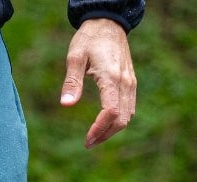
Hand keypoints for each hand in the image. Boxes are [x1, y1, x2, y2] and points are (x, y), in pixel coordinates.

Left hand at [60, 19, 136, 148]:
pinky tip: (105, 125)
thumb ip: (71, 82)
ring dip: (112, 130)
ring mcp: (130, 82)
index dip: (99, 129)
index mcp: (112, 77)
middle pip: (121, 119)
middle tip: (88, 143)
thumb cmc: (89, 39)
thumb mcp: (75, 57)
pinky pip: (129, 108)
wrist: (108, 22)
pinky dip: (119, 120)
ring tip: (95, 137)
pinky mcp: (131, 82)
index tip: (86, 139)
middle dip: (105, 135)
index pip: (111, 112)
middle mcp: (125, 82)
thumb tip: (66, 105)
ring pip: (128, 115)